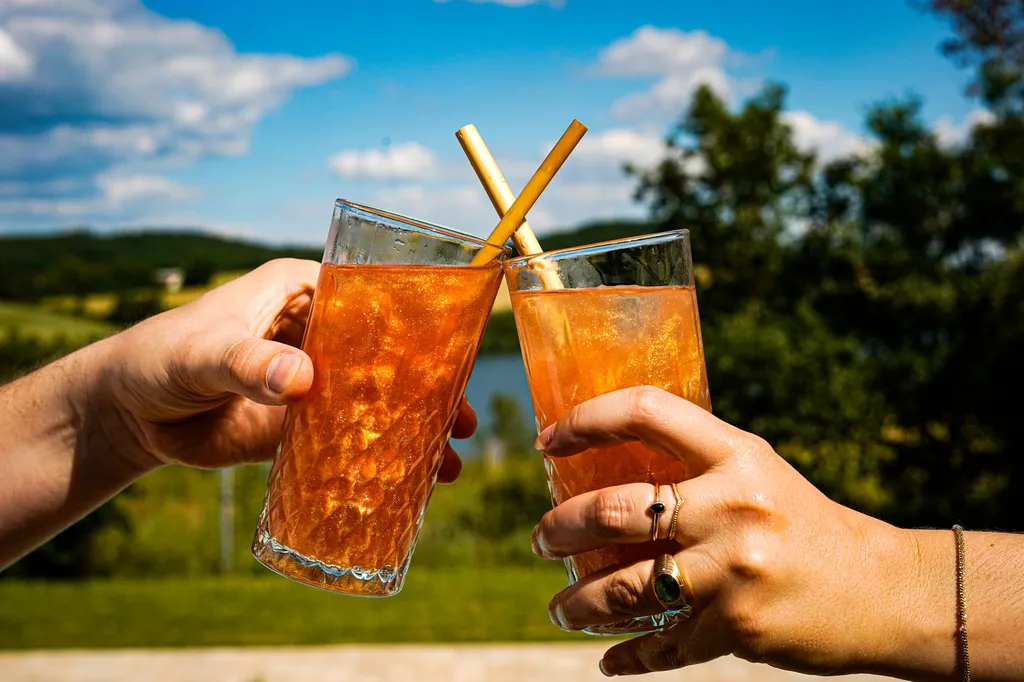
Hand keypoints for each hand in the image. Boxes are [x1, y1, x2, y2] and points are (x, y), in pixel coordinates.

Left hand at [99, 258, 468, 477]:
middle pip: (389, 356)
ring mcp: (312, 382)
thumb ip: (246, 362)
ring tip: (449, 461)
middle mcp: (317, 335)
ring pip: (377, 400)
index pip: (374, 300)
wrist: (127, 415)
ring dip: (414, 427)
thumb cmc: (159, 359)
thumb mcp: (202, 352)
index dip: (419, 325)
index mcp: (302, 294)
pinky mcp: (300, 426)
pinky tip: (409, 481)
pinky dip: (378, 456)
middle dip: (430, 386)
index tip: (456, 356)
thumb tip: (301, 379)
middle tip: (463, 418)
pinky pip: (349, 439)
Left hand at [532, 386, 920, 677]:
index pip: (645, 411)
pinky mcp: (735, 628)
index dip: (584, 420)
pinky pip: (661, 645)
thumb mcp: (758, 473)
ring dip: (578, 601)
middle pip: (614, 508)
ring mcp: (732, 570)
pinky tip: (609, 660)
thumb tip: (611, 466)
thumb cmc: (807, 524)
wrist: (883, 592)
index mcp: (738, 454)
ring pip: (622, 586)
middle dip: (559, 526)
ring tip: (560, 608)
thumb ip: (696, 465)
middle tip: (541, 537)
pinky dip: (628, 657)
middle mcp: (732, 505)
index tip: (546, 440)